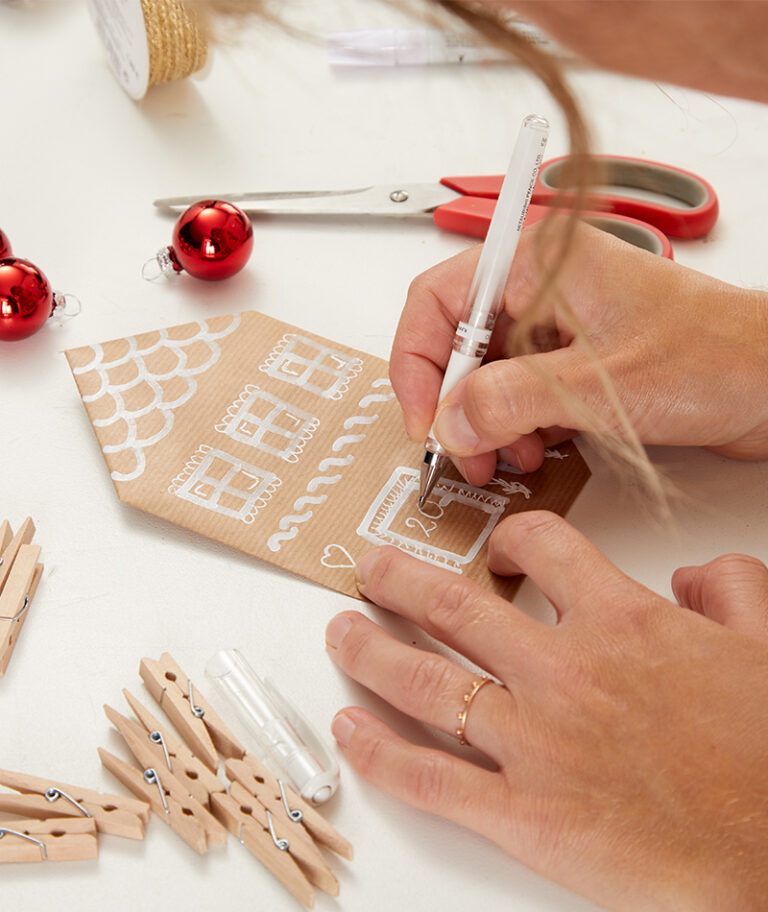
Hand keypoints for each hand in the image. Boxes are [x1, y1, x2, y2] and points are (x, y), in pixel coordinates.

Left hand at [325, 512, 767, 910]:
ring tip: (340, 632)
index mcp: (624, 622)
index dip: (514, 539)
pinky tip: (352, 732)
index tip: (499, 548)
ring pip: (426, 681)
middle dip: (401, 581)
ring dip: (370, 651)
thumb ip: (730, 588)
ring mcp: (536, 742)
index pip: (546, 549)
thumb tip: (695, 575)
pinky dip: (381, 754)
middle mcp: (565, 672)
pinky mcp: (525, 815)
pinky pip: (432, 779)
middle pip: (456, 608)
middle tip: (370, 569)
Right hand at [390, 221, 767, 485]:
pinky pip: (521, 393)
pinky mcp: (575, 360)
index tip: (425, 418)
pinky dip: (519, 427)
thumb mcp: (598, 383)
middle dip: (456, 404)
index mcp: (540, 264)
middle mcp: (543, 290)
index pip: (438, 301)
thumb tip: (451, 420)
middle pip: (459, 344)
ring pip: (488, 375)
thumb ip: (511, 401)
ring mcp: (559, 327)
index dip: (418, 363)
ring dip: (489, 423)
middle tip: (465, 452)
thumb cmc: (714, 356)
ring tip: (509, 459)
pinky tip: (539, 450)